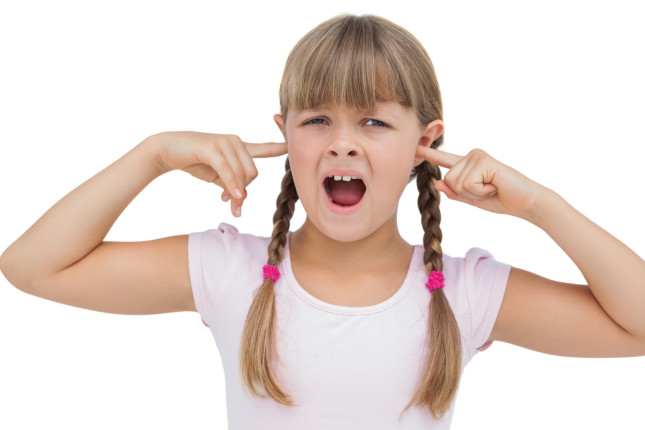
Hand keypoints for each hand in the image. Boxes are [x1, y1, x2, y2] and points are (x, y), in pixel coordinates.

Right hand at [150, 131, 286, 216]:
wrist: (167, 150)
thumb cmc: (195, 162)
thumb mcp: (217, 177)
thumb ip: (232, 185)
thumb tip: (242, 197)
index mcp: (239, 147)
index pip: (265, 147)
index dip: (280, 147)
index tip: (293, 146)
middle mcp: (235, 142)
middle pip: (253, 172)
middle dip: (245, 191)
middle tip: (234, 206)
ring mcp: (224, 142)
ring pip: (242, 174)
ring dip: (237, 193)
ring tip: (227, 203)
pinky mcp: (212, 148)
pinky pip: (228, 171)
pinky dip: (231, 185)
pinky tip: (232, 197)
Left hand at [416, 146, 545, 218]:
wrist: (525, 203)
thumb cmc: (501, 199)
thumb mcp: (472, 199)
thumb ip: (455, 192)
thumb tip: (438, 182)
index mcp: (467, 165)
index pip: (444, 160)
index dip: (429, 154)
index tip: (415, 147)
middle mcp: (471, 156)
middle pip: (449, 180)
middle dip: (466, 194)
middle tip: (487, 191)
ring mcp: (477, 156)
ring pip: (456, 183)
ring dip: (475, 193)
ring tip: (492, 187)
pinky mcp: (484, 161)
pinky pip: (467, 184)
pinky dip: (481, 191)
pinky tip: (495, 186)